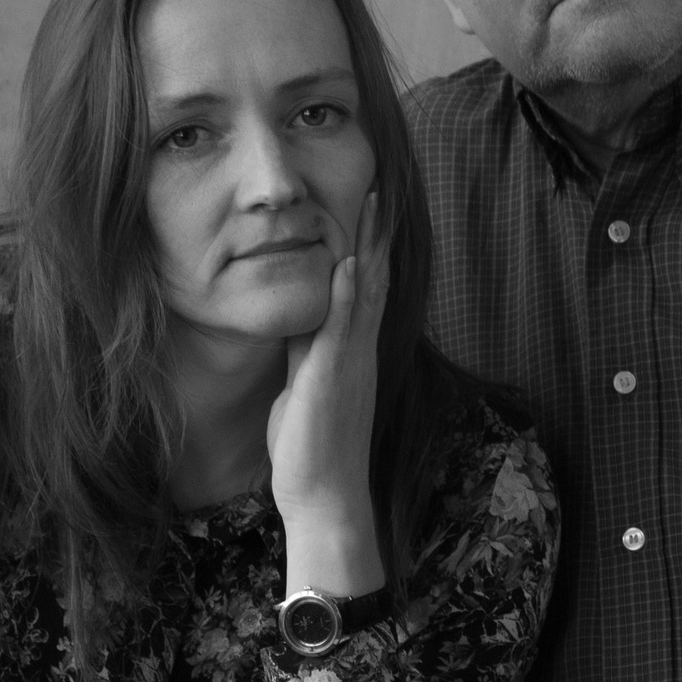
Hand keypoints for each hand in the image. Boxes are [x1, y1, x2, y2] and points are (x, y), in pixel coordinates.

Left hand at [266, 191, 390, 594]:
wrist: (325, 496)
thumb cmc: (312, 448)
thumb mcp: (305, 386)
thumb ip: (307, 350)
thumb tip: (301, 319)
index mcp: (352, 351)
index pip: (365, 286)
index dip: (368, 244)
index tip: (369, 204)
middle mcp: (360, 350)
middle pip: (375, 277)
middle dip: (376, 231)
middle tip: (380, 184)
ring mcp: (351, 362)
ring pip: (368, 293)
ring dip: (370, 246)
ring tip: (373, 202)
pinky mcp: (334, 378)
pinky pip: (343, 329)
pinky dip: (348, 294)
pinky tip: (349, 262)